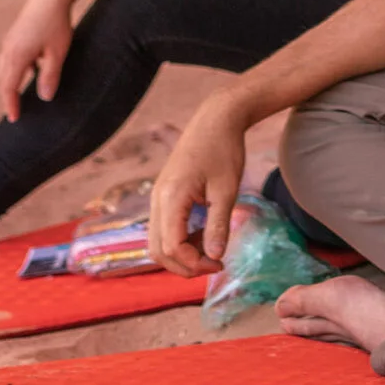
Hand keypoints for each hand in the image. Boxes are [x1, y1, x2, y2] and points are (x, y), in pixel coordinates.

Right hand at [0, 0, 83, 121]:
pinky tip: (30, 71)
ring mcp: (9, 41)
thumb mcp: (57, 52)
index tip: (14, 119)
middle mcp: (8, 49)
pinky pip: (10, 58)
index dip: (10, 105)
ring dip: (9, 82)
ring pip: (4, 68)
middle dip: (7, 96)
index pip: (9, 88)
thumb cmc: (57, 23)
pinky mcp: (15, 34)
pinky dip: (15, 69)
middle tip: (14, 111)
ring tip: (18, 95)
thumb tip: (45, 98)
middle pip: (3, 80)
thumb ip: (50, 75)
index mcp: (16, 56)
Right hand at [150, 93, 251, 272]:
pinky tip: (205, 234)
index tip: (220, 264)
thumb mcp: (227, 190)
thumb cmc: (224, 150)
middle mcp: (157, 200)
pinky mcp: (164, 195)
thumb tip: (214, 257)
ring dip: (182, 254)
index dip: (194, 263)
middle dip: (185, 265)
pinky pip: (163, 228)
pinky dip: (180, 239)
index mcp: (171, 198)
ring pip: (157, 242)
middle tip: (216, 264)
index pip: (172, 246)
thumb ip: (219, 225)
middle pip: (158, 250)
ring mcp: (158, 197)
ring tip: (212, 249)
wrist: (216, 119)